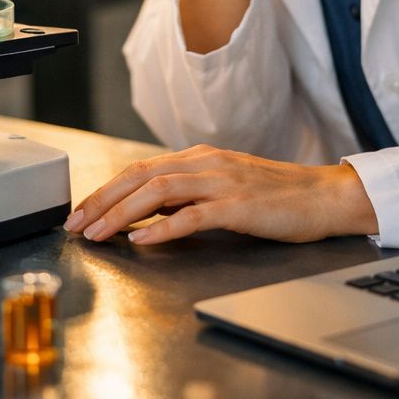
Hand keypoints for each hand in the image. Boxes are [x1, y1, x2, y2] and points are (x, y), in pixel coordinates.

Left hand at [63, 144, 379, 245]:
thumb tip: (147, 210)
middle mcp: (206, 163)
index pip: (140, 169)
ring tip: (97, 233)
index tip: (80, 211)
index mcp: (200, 158)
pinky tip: (141, 240)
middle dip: (100, 200)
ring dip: (120, 213)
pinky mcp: (238, 206)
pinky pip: (191, 215)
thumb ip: (189, 193)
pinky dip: (161, 228)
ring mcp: (222, 182)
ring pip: (157, 192)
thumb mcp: (225, 187)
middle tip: (74, 224)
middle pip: (139, 176)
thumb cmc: (278, 196)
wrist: (325, 197)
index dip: (105, 190)